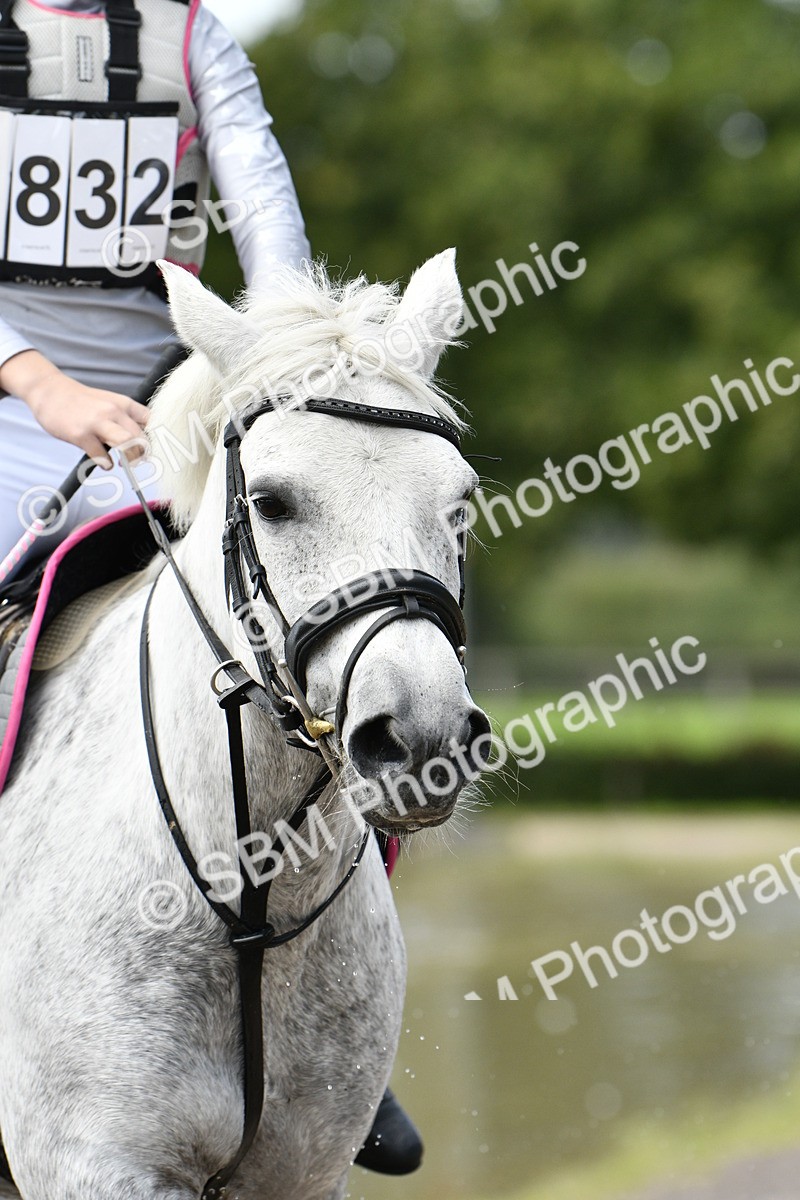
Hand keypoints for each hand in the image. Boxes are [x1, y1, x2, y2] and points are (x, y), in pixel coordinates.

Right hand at [1, 350, 149, 468]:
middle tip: (137, 461)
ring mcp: (97, 422)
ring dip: (130, 459)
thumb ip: (126, 420)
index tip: (159, 453)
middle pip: (142, 437)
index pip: (152, 422)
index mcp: (124, 404)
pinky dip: (105, 463)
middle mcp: (114, 411)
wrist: (50, 391)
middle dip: (143, 454)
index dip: (159, 440)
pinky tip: (103, 462)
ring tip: (125, 464)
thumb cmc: (82, 402)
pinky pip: (101, 456)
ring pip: (127, 444)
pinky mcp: (82, 434)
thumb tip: (146, 443)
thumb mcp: (110, 403)